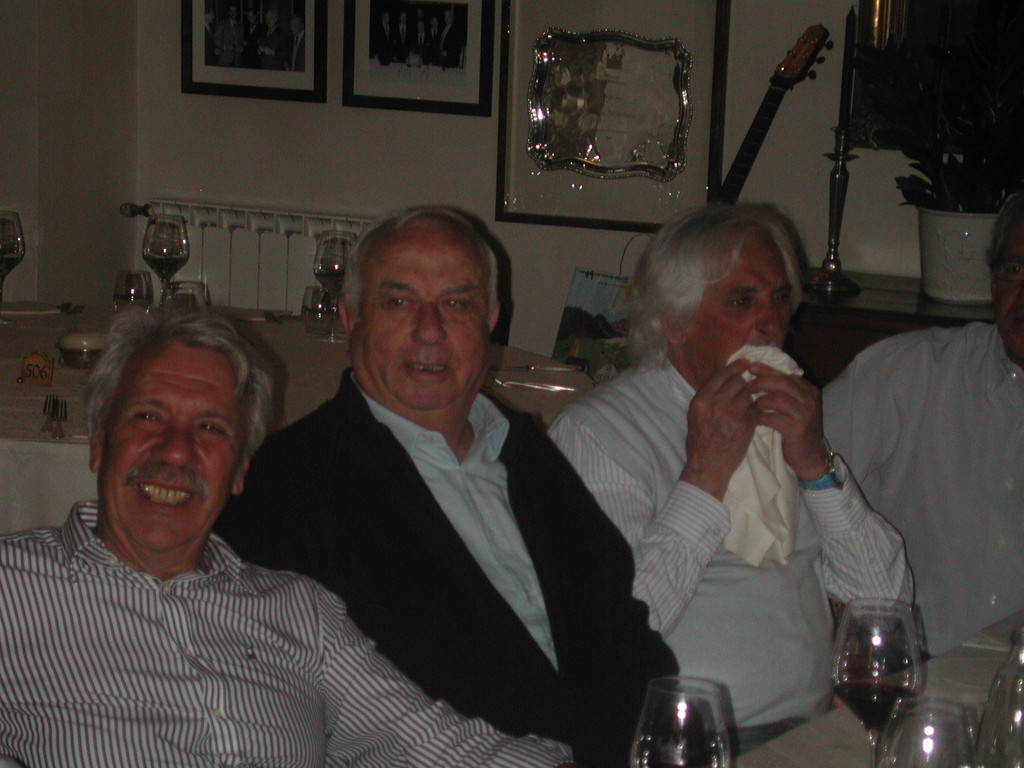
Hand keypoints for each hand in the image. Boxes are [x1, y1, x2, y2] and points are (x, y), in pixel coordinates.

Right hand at [681, 359, 757, 499]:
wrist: (707, 467)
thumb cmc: (699, 442)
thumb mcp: (695, 415)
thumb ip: (708, 397)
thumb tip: (724, 379)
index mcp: (701, 400)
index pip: (721, 375)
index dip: (735, 367)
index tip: (744, 364)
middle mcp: (716, 404)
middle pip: (737, 381)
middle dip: (743, 383)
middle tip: (744, 389)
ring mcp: (732, 414)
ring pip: (748, 393)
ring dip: (750, 396)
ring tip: (745, 405)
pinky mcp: (745, 424)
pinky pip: (755, 407)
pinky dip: (755, 409)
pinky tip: (750, 415)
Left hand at [747, 361, 828, 479]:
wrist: (810, 457)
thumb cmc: (796, 430)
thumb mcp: (793, 407)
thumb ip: (781, 391)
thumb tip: (755, 372)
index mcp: (808, 390)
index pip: (785, 374)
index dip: (766, 369)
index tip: (750, 367)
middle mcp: (810, 399)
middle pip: (782, 382)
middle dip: (761, 382)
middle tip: (747, 386)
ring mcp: (806, 414)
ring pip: (778, 398)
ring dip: (760, 401)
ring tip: (751, 406)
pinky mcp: (798, 429)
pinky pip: (774, 418)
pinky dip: (761, 418)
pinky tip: (755, 420)